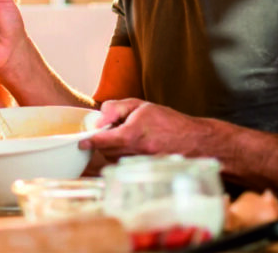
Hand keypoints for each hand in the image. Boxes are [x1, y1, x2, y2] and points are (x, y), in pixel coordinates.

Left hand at [82, 98, 203, 161]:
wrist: (195, 141)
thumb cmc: (168, 121)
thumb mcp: (141, 105)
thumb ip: (115, 109)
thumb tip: (98, 119)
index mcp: (133, 133)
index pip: (103, 140)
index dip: (90, 140)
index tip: (82, 142)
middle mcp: (136, 151)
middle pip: (106, 151)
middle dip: (104, 142)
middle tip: (113, 131)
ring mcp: (141, 164)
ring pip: (115, 159)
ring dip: (114, 150)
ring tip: (129, 138)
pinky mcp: (145, 171)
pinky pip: (126, 165)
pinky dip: (124, 157)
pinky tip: (135, 149)